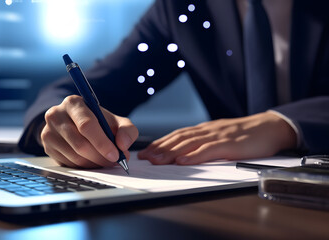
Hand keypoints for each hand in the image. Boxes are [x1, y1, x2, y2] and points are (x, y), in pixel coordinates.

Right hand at [40, 95, 138, 167]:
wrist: (76, 123)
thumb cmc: (99, 121)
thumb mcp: (116, 121)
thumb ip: (127, 130)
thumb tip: (123, 145)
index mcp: (73, 103)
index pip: (86, 125)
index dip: (102, 143)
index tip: (116, 155)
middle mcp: (56, 115)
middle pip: (80, 144)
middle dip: (101, 157)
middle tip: (114, 162)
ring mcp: (48, 132)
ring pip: (75, 156)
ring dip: (95, 163)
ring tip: (106, 161)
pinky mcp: (47, 147)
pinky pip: (69, 163)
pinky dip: (85, 167)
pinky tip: (93, 161)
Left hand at [137, 112, 296, 164]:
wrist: (269, 127)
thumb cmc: (244, 135)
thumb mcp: (220, 136)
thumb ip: (204, 142)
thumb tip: (184, 153)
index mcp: (205, 129)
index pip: (177, 135)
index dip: (160, 143)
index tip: (146, 152)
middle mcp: (208, 130)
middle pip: (179, 138)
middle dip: (160, 148)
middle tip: (145, 157)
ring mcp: (218, 136)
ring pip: (190, 143)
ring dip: (171, 152)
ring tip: (157, 160)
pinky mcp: (230, 144)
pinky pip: (209, 149)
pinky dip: (194, 155)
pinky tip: (183, 161)